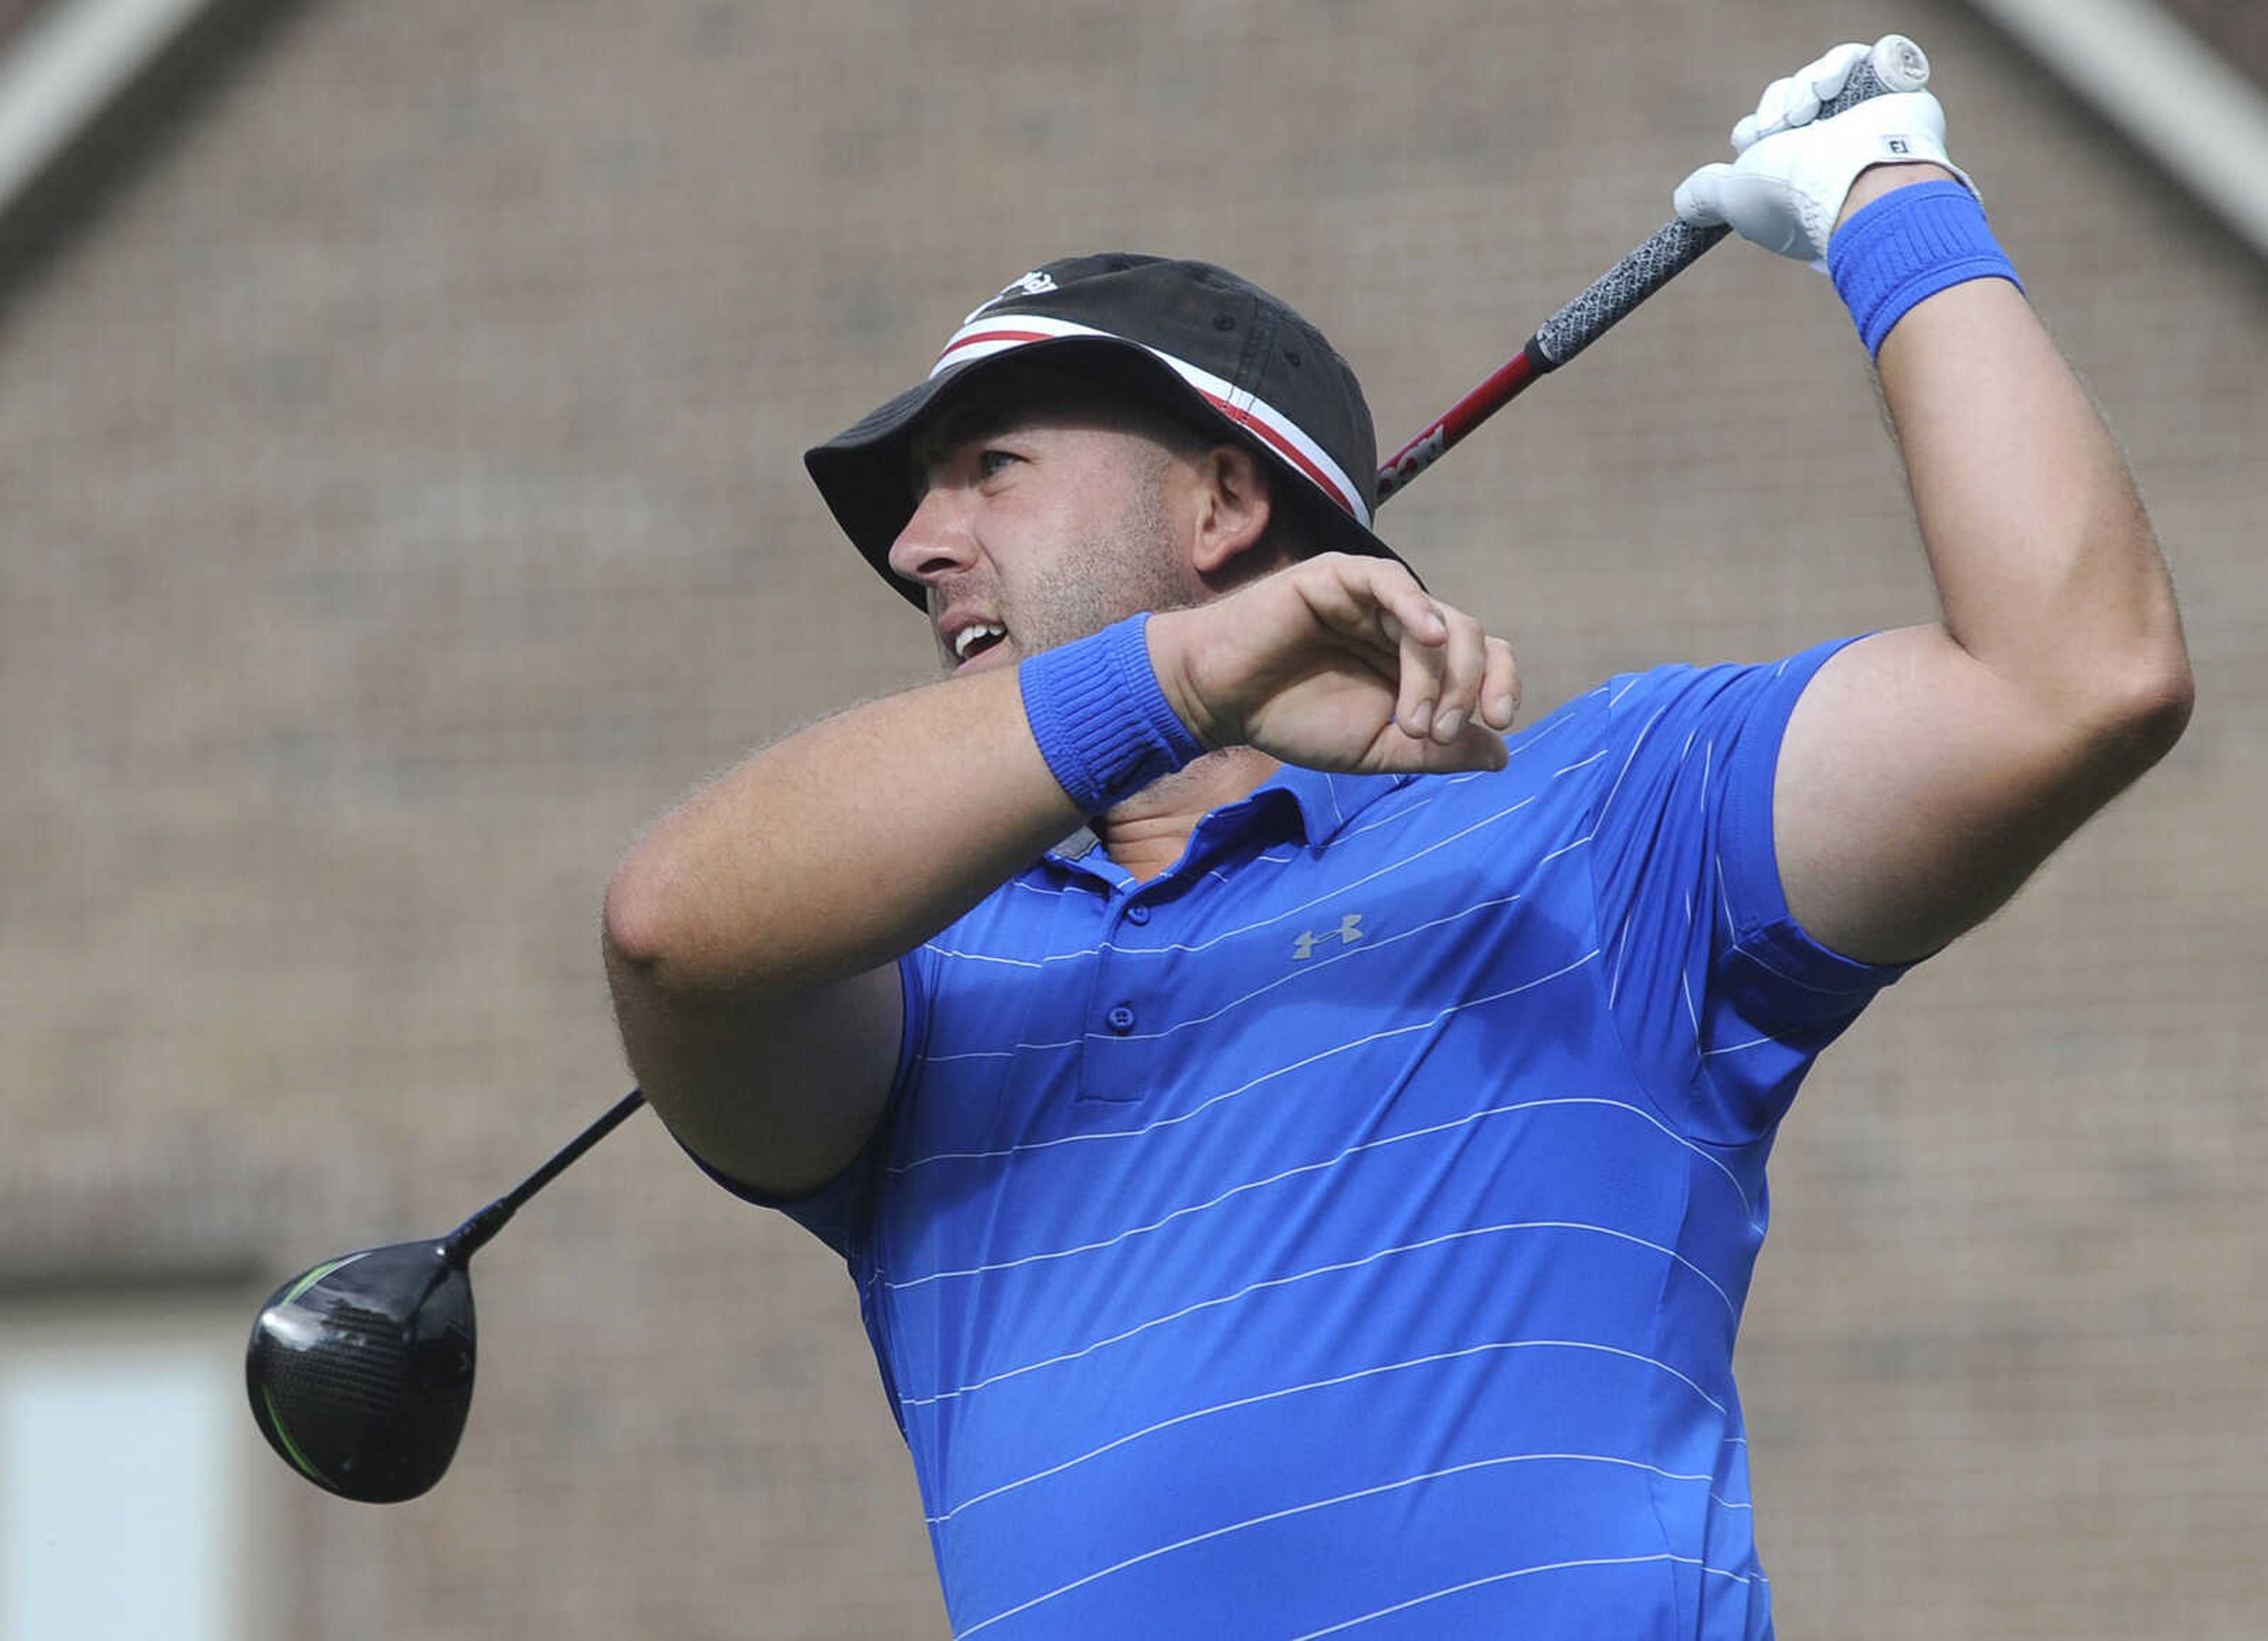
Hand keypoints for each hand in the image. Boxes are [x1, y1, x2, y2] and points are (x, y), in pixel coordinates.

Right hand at [1147, 553, 1518, 774]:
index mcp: (1417, 661)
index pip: (1485, 657)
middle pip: (1472, 638)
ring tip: (1411, 720)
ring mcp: (1374, 598)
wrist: (1220, 701)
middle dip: (1466, 688)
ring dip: (1437, 673)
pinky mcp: (1339, 577)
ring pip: (1438, 619)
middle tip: (1435, 733)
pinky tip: (1426, 636)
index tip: (1499, 723)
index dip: (1501, 683)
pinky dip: (1415, 606)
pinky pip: (1391, 581)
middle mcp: (1404, 624)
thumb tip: (1502, 756)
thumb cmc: (1292, 721)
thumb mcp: (1375, 749)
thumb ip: (1435, 752)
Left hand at [1674, 40, 1970, 264]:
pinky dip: (1837, 65)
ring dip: (1801, 89)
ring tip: (1805, 114)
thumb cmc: (1795, 195)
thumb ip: (1706, 195)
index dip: (1754, 129)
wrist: (1856, 180)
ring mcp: (1863, 120)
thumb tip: (1683, 203)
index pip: (1768, 132)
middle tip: (1778, 127)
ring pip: (1818, 78)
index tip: (1751, 139)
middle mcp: (1832, 147)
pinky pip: (1859, 57)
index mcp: (1800, 174)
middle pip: (1789, 100)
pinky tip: (1829, 87)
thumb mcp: (1734, 198)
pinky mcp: (1892, 92)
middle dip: (1775, 108)